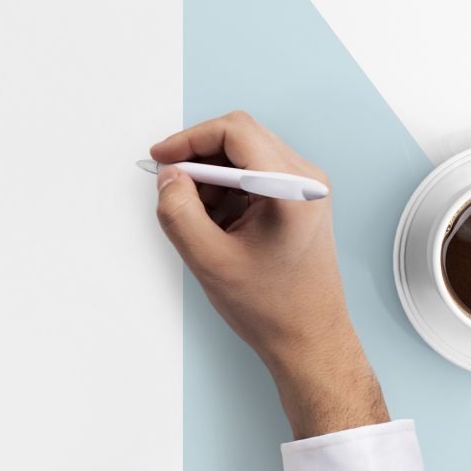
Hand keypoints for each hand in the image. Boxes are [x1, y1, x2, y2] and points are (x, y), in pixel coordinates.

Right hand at [150, 111, 387, 438]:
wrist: (309, 338)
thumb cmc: (273, 308)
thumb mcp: (210, 261)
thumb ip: (180, 213)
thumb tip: (168, 178)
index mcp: (292, 188)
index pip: (235, 131)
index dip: (190, 139)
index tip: (162, 158)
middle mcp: (305, 179)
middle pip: (240, 138)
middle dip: (198, 159)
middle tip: (170, 187)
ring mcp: (304, 188)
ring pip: (244, 156)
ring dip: (211, 178)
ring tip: (198, 218)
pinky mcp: (297, 199)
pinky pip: (253, 175)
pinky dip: (225, 191)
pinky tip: (215, 224)